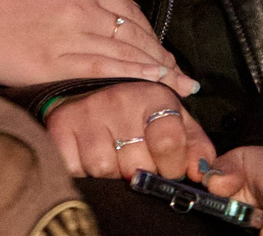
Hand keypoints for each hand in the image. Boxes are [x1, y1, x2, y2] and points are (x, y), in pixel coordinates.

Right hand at [0, 0, 196, 95]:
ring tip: (176, 85)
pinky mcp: (57, 63)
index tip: (165, 50)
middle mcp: (84, 9)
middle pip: (135, 33)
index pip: (130, 10)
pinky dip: (131, 76)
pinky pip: (104, 69)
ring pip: (125, 53)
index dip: (153, 33)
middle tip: (183, 76)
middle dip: (163, 56)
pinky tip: (150, 83)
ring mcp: (72, 37)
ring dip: (155, 69)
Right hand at [43, 81, 214, 179]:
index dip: (172, 165)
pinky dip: (83, 170)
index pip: (168, 142)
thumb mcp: (175, 120)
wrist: (91, 88)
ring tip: (114, 156)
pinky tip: (89, 155)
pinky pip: (75, 167)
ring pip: (104, 169)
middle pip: (136, 164)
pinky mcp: (60, 126)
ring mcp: (87, 112)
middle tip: (137, 160)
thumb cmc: (140, 112)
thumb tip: (202, 174)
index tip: (169, 167)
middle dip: (141, 172)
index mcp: (153, 96)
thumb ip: (196, 147)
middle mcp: (119, 100)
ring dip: (111, 172)